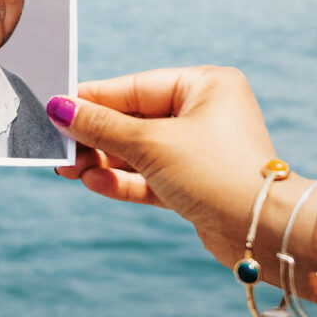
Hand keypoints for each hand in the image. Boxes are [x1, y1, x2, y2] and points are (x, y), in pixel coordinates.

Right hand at [51, 67, 287, 268]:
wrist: (262, 231)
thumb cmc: (215, 172)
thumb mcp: (151, 144)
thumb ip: (103, 126)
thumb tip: (60, 107)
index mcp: (205, 86)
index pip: (136, 87)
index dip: (93, 99)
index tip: (55, 107)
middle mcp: (206, 113)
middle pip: (135, 119)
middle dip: (96, 137)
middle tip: (57, 148)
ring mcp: (201, 151)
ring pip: (140, 151)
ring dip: (105, 161)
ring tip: (68, 170)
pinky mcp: (196, 185)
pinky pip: (152, 177)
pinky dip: (124, 180)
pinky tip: (94, 183)